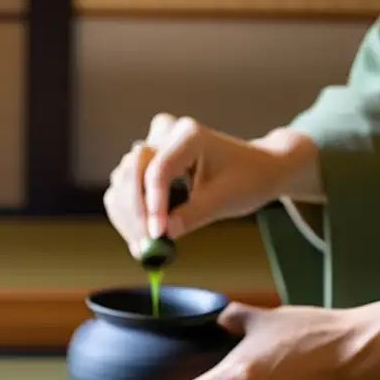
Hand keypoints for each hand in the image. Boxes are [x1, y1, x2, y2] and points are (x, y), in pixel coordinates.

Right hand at [103, 114, 321, 255]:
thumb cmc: (247, 179)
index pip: (159, 169)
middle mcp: (165, 133)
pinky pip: (123, 187)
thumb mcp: (225, 200)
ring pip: (122, 180)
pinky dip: (126, 213)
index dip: (154, 204)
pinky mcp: (145, 162)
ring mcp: (152, 146)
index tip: (156, 235)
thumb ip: (192, 215)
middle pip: (133, 170)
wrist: (256, 169)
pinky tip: (138, 237)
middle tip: (144, 244)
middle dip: (136, 210)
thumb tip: (163, 235)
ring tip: (143, 246)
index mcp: (190, 135)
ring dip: (127, 215)